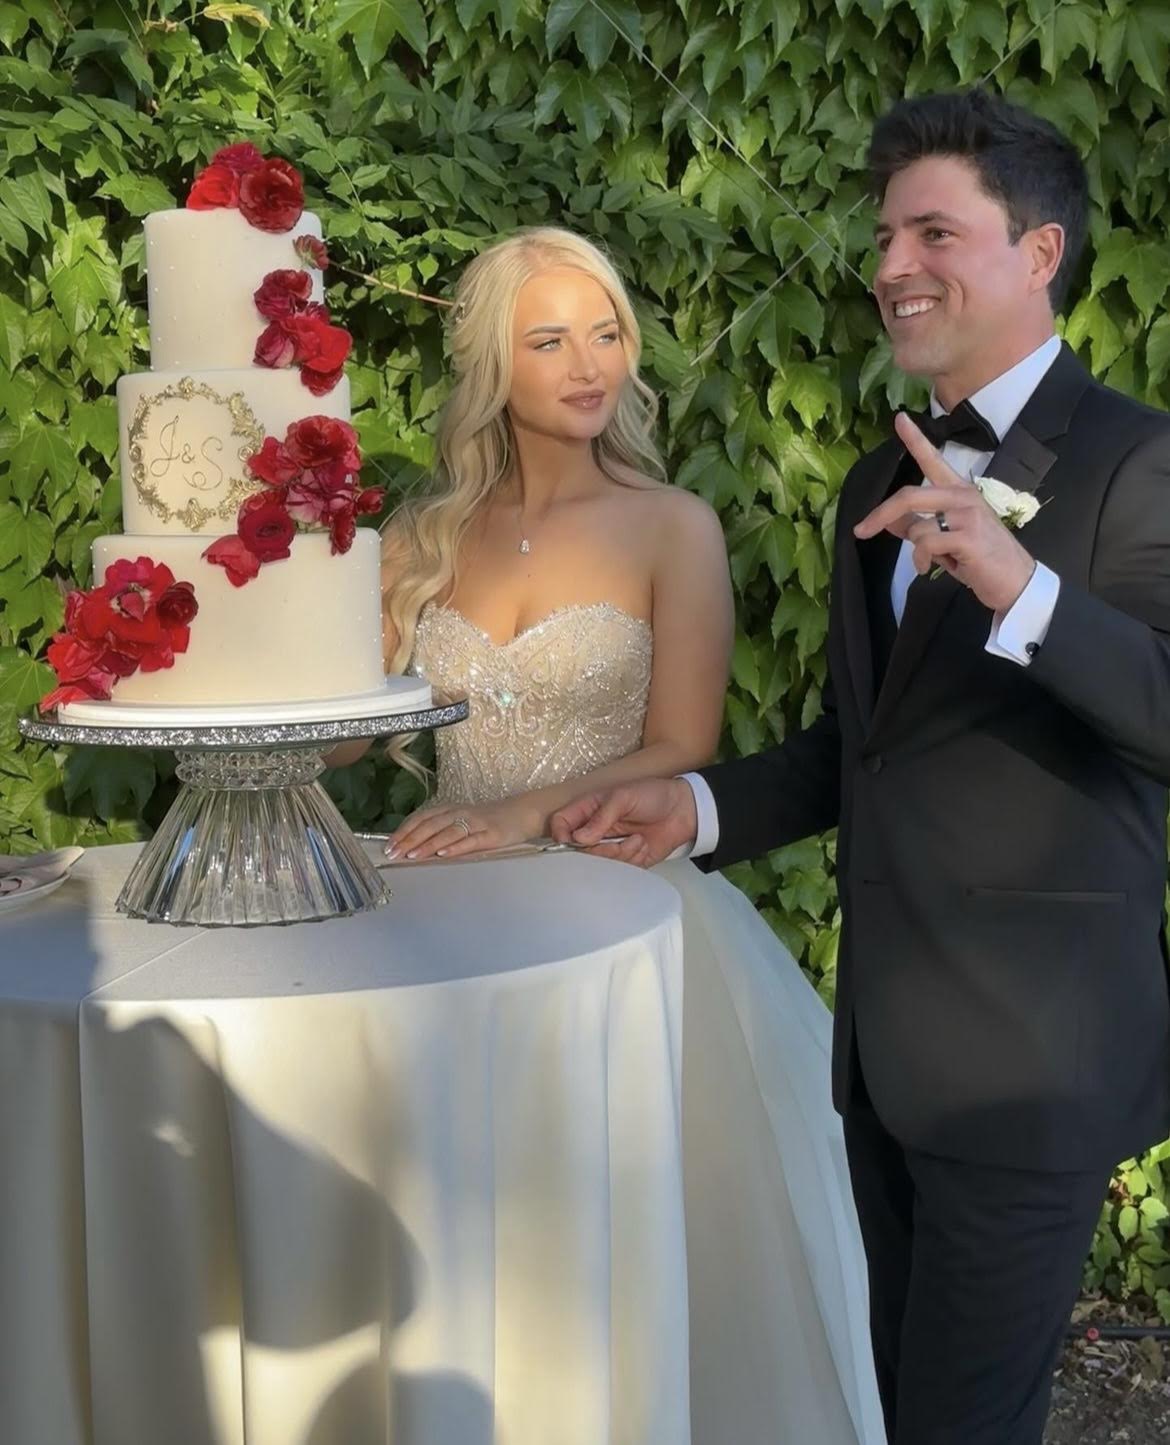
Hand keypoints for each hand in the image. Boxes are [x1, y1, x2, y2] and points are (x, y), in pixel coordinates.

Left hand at [385, 794, 543, 861]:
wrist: (523, 813)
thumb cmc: (488, 821)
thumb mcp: (461, 821)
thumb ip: (440, 830)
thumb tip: (411, 845)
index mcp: (450, 810)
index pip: (422, 818)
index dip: (404, 831)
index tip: (388, 845)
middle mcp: (461, 814)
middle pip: (430, 825)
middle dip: (410, 839)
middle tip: (393, 852)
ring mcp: (477, 823)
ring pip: (448, 832)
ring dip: (428, 843)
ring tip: (412, 854)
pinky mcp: (492, 835)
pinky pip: (471, 841)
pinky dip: (456, 847)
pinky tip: (443, 854)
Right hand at [550, 777, 697, 867]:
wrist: (683, 810)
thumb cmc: (652, 795)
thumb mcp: (624, 797)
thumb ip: (601, 817)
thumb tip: (579, 838)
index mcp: (588, 810)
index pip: (561, 824)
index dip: (560, 835)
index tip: (575, 843)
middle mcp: (594, 831)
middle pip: (578, 851)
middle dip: (600, 851)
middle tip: (618, 842)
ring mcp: (609, 847)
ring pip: (599, 864)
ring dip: (621, 854)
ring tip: (638, 840)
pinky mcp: (626, 861)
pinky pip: (619, 871)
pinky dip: (633, 860)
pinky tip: (643, 845)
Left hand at [853, 411, 1035, 612]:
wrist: (1016, 581)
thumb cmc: (980, 559)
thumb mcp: (945, 539)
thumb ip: (917, 525)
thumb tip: (887, 520)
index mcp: (958, 491)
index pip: (933, 460)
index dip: (915, 439)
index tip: (899, 418)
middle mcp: (963, 495)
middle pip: (909, 496)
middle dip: (880, 514)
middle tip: (860, 530)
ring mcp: (967, 514)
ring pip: (916, 527)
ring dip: (917, 551)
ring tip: (935, 561)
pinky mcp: (968, 536)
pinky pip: (925, 545)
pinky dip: (922, 562)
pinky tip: (936, 568)